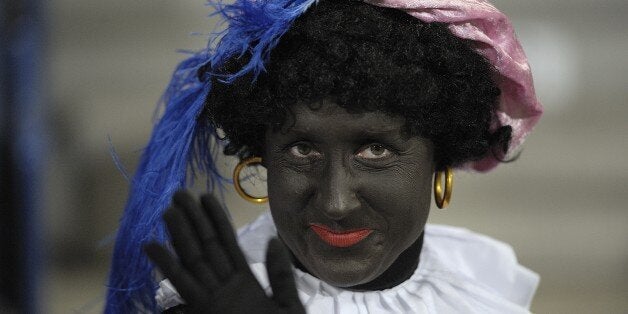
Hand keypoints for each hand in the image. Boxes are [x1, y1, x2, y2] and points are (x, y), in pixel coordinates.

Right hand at [144, 191, 304, 313]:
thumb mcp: (289, 305)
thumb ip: (279, 275)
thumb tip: (272, 240)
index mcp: (246, 282)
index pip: (228, 243)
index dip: (216, 220)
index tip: (206, 197)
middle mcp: (224, 286)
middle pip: (206, 246)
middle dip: (192, 220)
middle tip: (178, 193)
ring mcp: (211, 298)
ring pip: (192, 260)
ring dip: (179, 236)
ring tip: (167, 210)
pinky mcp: (202, 310)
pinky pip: (182, 285)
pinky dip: (166, 267)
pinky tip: (153, 247)